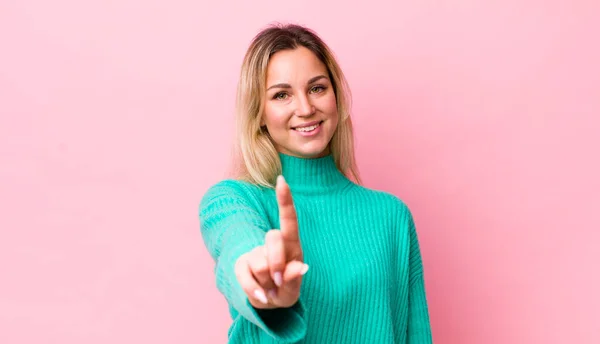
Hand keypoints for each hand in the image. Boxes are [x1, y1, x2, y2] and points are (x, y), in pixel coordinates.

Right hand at [234, 175, 308, 308]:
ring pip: (259, 262)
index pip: (289, 219)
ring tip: (270, 287)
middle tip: (279, 282)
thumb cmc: (285, 289)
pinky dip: (254, 290)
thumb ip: (294, 279)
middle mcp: (273, 244)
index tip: (281, 180)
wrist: (268, 300)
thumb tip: (299, 268)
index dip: (284, 200)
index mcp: (292, 245)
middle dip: (277, 264)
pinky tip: (262, 295)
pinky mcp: (241, 264)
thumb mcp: (293, 290)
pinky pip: (244, 275)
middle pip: (272, 238)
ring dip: (266, 282)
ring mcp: (255, 253)